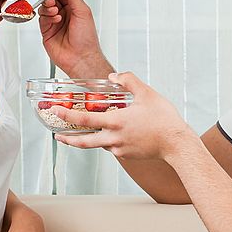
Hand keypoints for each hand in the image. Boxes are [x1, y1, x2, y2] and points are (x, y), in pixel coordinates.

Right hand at [37, 0, 112, 77]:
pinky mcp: (47, 32)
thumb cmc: (86, 39)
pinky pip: (42, 19)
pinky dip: (47, 17)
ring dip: (48, 7)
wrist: (80, 57)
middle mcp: (64, 15)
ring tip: (55, 12)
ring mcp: (55, 23)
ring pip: (44, 8)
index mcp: (74, 8)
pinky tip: (55, 20)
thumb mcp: (83, 11)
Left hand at [50, 72, 195, 160]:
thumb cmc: (164, 119)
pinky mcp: (127, 155)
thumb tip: (114, 76)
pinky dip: (107, 141)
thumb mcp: (146, 93)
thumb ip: (128, 81)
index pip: (84, 119)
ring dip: (88, 139)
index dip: (66, 115)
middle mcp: (113, 138)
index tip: (55, 110)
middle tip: (58, 136)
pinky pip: (112, 148)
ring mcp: (119, 149)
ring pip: (98, 144)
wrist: (176, 144)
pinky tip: (113, 134)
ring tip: (82, 135)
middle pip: (83, 141)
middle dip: (68, 139)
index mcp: (115, 122)